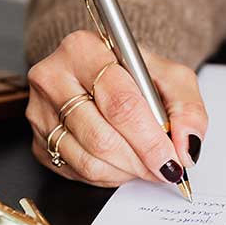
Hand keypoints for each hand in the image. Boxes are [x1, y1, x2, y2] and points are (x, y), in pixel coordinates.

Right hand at [26, 30, 207, 186]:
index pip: (120, 103)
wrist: (102, 74)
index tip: (172, 159)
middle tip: (164, 169)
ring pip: (88, 160)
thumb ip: (187, 108)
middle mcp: (53, 77)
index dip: (150, 139)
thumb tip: (186, 146)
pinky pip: (76, 171)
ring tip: (144, 163)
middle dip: (140, 161)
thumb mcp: (170, 77)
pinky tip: (121, 162)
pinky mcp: (38, 141)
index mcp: (83, 49)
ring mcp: (40, 111)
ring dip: (125, 171)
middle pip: (102, 136)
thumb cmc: (133, 75)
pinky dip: (108, 175)